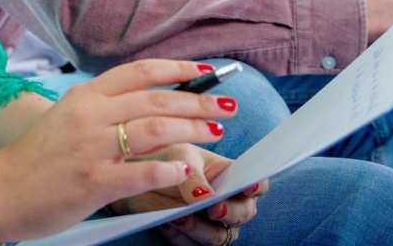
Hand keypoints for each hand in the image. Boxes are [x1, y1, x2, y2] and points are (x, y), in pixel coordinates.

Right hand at [0, 60, 238, 241]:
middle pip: (154, 99)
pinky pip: (138, 171)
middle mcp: (89, 114)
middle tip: (227, 107)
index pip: (138, 72)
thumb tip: (150, 105)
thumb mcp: (68, 118)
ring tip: (215, 133)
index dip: (175, 68)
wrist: (0, 188)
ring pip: (152, 129)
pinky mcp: (92, 181)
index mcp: (85, 95)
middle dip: (196, 100)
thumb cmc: (38, 156)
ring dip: (190, 129)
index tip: (205, 68)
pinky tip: (187, 170)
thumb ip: (104, 109)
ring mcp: (91, 147)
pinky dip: (167, 168)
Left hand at [115, 145, 266, 244]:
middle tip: (214, 207)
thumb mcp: (178, 155)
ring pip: (217, 237)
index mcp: (230, 176)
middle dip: (231, 212)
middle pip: (243, 214)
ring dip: (199, 228)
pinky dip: (179, 236)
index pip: (256, 183)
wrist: (136, 173)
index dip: (257, 185)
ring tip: (179, 216)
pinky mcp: (191, 240)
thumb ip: (193, 175)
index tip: (249, 185)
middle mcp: (227, 203)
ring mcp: (211, 225)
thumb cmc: (165, 156)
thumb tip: (207, 197)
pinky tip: (165, 223)